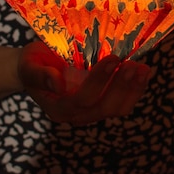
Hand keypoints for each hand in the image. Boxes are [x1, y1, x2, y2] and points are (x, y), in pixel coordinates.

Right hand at [18, 41, 150, 124]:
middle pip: (104, 107)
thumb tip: (57, 81)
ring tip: (144, 68)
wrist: (35, 69)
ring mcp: (91, 112)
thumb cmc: (31, 64)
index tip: (113, 58)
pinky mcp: (102, 105)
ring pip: (117, 109)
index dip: (99, 81)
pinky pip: (122, 103)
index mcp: (58, 108)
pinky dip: (135, 89)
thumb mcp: (29, 66)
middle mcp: (76, 115)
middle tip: (133, 64)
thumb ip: (40, 74)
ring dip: (133, 89)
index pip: (82, 99)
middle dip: (122, 86)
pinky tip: (144, 72)